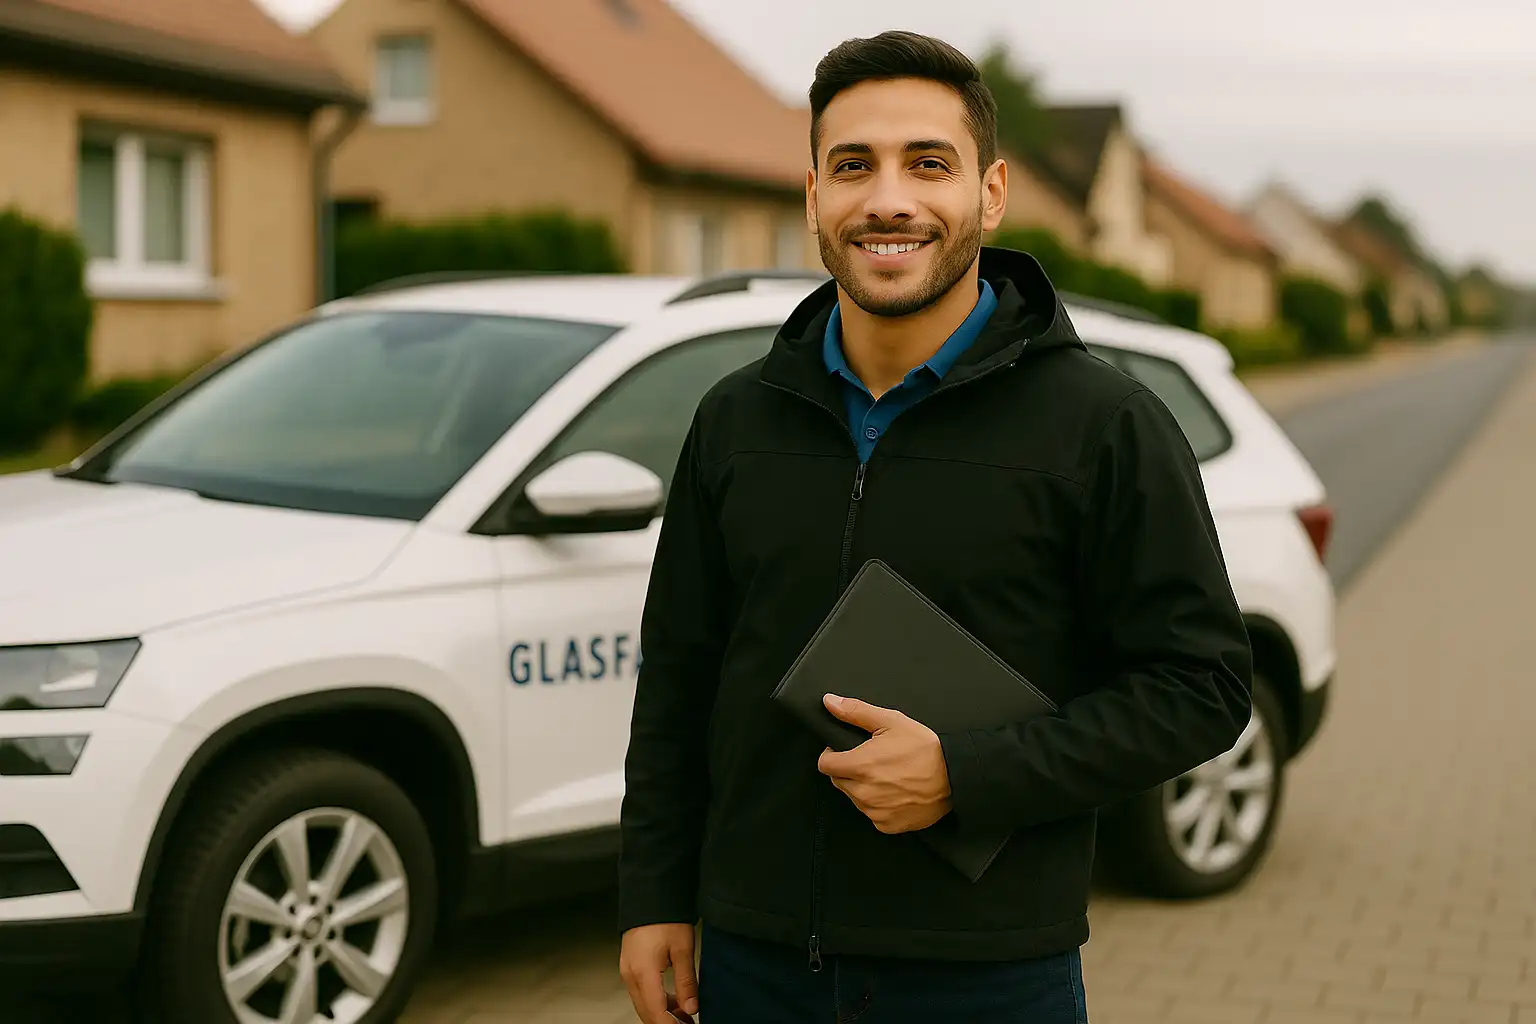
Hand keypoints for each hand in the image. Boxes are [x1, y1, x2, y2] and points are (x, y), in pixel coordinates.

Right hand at [619, 922, 697, 1023]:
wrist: (649, 894)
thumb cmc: (666, 917)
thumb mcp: (683, 948)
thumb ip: (686, 981)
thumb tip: (692, 1008)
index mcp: (644, 973)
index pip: (656, 1012)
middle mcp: (631, 976)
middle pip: (646, 1013)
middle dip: (667, 1023)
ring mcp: (627, 972)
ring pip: (643, 1005)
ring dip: (662, 1014)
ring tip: (685, 1016)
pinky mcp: (630, 967)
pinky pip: (641, 993)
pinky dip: (656, 1002)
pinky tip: (673, 1002)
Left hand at [816, 694, 952, 832]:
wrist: (955, 776)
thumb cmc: (925, 748)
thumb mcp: (891, 722)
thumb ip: (856, 712)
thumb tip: (829, 702)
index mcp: (860, 766)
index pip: (825, 765)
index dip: (831, 755)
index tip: (844, 751)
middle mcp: (863, 793)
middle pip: (839, 781)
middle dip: (848, 770)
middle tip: (870, 761)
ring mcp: (875, 812)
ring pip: (854, 798)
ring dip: (862, 788)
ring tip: (886, 776)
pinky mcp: (888, 825)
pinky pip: (872, 815)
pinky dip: (878, 805)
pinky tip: (895, 792)